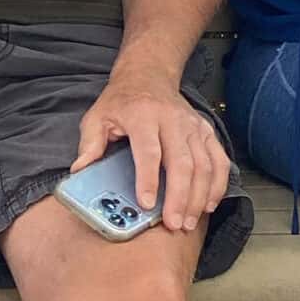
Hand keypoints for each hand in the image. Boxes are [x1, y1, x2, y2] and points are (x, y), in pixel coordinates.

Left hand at [70, 67, 229, 236]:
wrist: (148, 76)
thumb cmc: (122, 102)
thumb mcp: (97, 117)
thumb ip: (89, 144)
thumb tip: (80, 171)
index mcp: (142, 116)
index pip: (148, 151)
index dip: (148, 179)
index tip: (146, 204)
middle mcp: (172, 120)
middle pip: (181, 162)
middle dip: (179, 197)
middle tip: (173, 224)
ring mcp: (193, 126)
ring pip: (204, 165)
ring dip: (198, 197)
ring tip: (188, 222)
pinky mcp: (206, 131)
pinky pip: (219, 161)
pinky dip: (218, 185)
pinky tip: (208, 205)